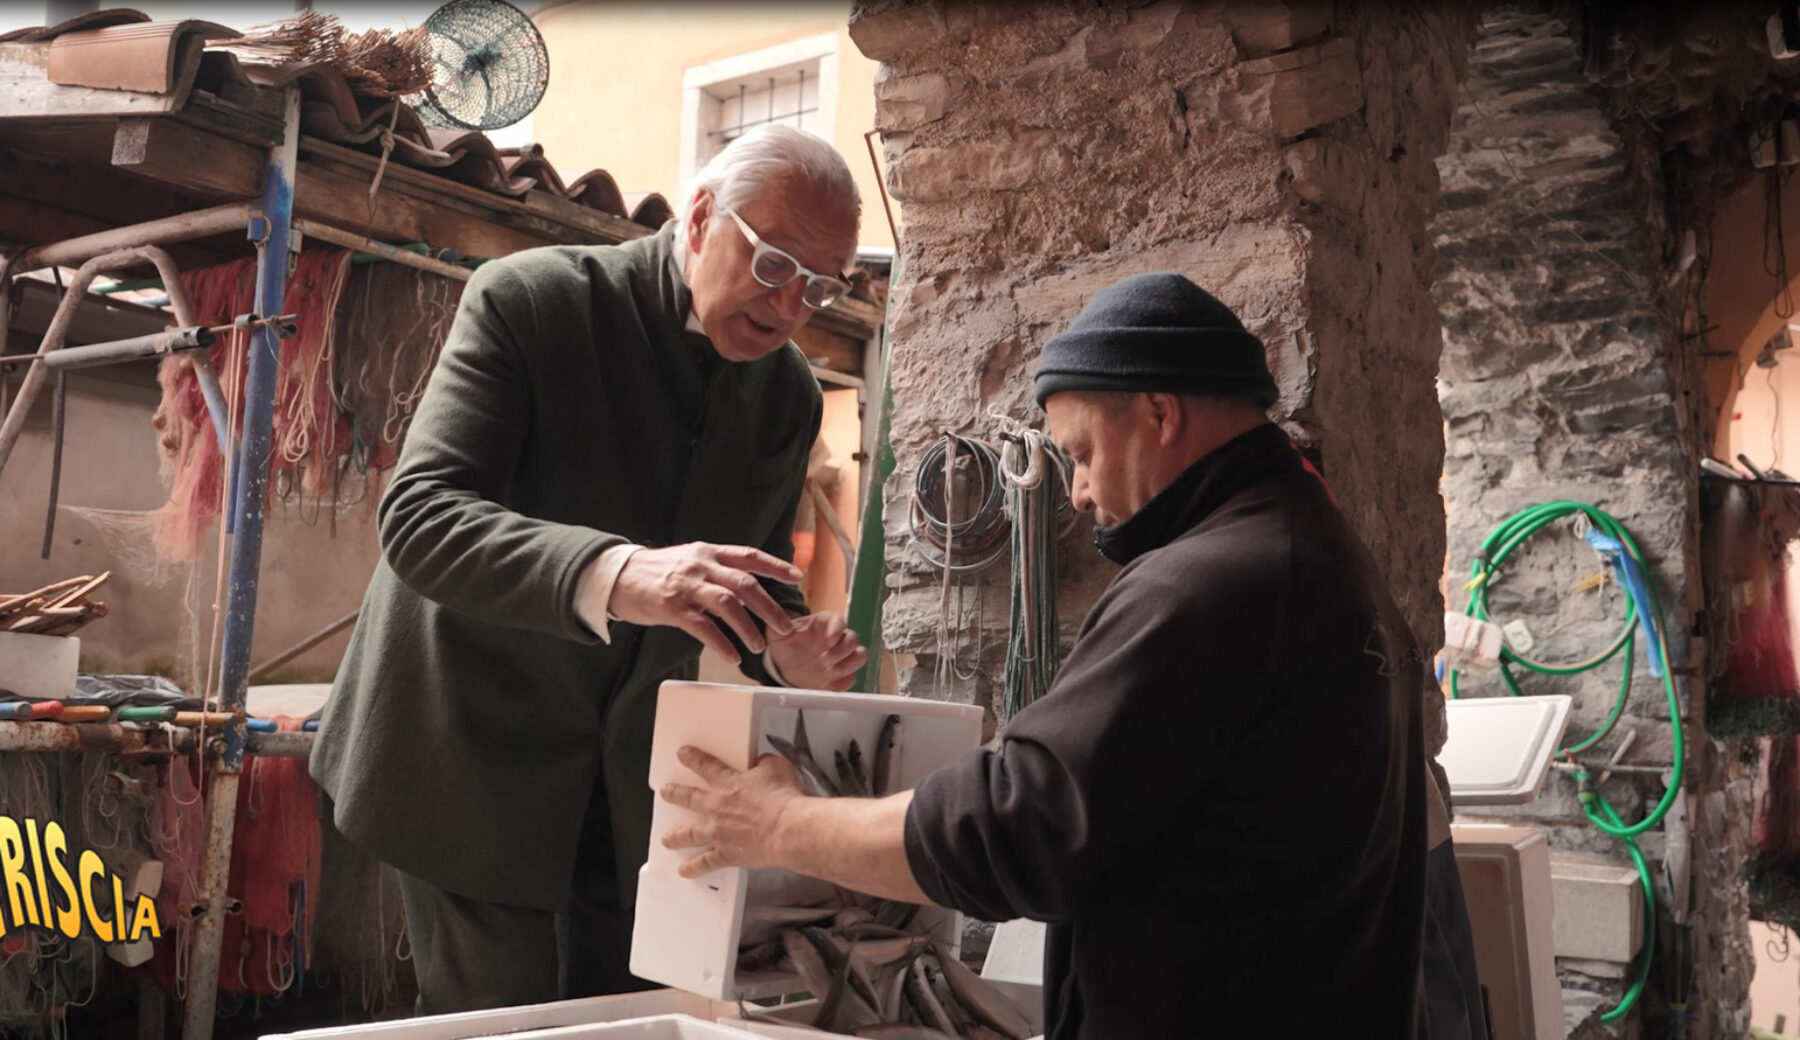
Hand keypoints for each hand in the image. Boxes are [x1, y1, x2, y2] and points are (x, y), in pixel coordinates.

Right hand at [608, 543, 801, 663]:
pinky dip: (722, 643)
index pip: (749, 555)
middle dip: (769, 606)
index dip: (775, 566)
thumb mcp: (688, 559)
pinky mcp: (671, 607)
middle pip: (745, 583)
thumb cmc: (655, 572)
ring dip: (748, 627)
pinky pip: (703, 627)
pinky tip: (733, 655)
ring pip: (728, 604)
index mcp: (708, 552)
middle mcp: (701, 565)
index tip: (797, 577)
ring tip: (759, 646)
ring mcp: (686, 585)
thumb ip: (715, 570)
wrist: (615, 575)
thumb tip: (745, 589)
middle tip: (786, 627)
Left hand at [661, 745, 803, 877]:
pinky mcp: (726, 854)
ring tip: (667, 839)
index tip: (683, 755)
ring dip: (675, 836)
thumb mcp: (777, 768)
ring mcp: (718, 832)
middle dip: (674, 794)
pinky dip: (693, 868)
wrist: (787, 829)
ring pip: (689, 834)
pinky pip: (704, 863)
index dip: (693, 758)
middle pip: (689, 798)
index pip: (706, 766)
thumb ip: (765, 764)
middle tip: (666, 792)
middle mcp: (717, 807)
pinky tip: (685, 870)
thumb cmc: (783, 801)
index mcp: (729, 783)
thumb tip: (763, 762)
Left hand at [767, 612, 866, 690]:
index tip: (829, 640)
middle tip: (825, 660)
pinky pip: (851, 679)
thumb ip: (778, 627)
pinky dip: (842, 683)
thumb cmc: (785, 644)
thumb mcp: (777, 633)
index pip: (839, 621)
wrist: (786, 665)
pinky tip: (827, 685)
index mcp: (825, 623)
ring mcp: (843, 657)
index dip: (837, 630)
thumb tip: (781, 625)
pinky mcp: (842, 675)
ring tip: (828, 673)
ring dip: (848, 666)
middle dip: (842, 651)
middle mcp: (838, 638)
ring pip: (860, 657)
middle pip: (854, 640)